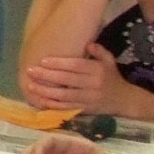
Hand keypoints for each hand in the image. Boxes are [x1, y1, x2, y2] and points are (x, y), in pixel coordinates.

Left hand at [19, 42, 133, 114]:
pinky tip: (40, 100)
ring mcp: (88, 99)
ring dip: (45, 91)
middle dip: (46, 75)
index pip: (76, 66)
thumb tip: (88, 44)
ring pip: (64, 95)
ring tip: (30, 85)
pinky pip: (66, 107)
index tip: (43, 61)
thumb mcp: (109, 61)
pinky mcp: (84, 110)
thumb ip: (99, 51)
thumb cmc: (112, 77)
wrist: (124, 100)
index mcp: (98, 71)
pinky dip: (52, 104)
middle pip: (66, 80)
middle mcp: (93, 85)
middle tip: (30, 71)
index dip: (59, 64)